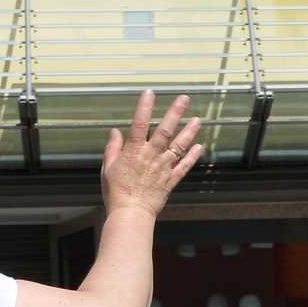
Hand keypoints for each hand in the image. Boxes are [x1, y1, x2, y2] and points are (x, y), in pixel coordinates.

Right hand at [101, 90, 203, 218]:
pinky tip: (199, 147)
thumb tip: (115, 132)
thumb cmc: (116, 193)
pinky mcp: (170, 180)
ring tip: (198, 120)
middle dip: (175, 113)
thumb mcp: (108, 168)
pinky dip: (193, 157)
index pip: (139, 124)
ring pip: (178, 146)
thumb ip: (113, 148)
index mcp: (133, 152)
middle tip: (184, 99)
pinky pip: (184, 167)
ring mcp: (163, 168)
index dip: (144, 107)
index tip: (150, 93)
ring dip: (189, 132)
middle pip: (164, 130)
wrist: (130, 213)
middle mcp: (150, 156)